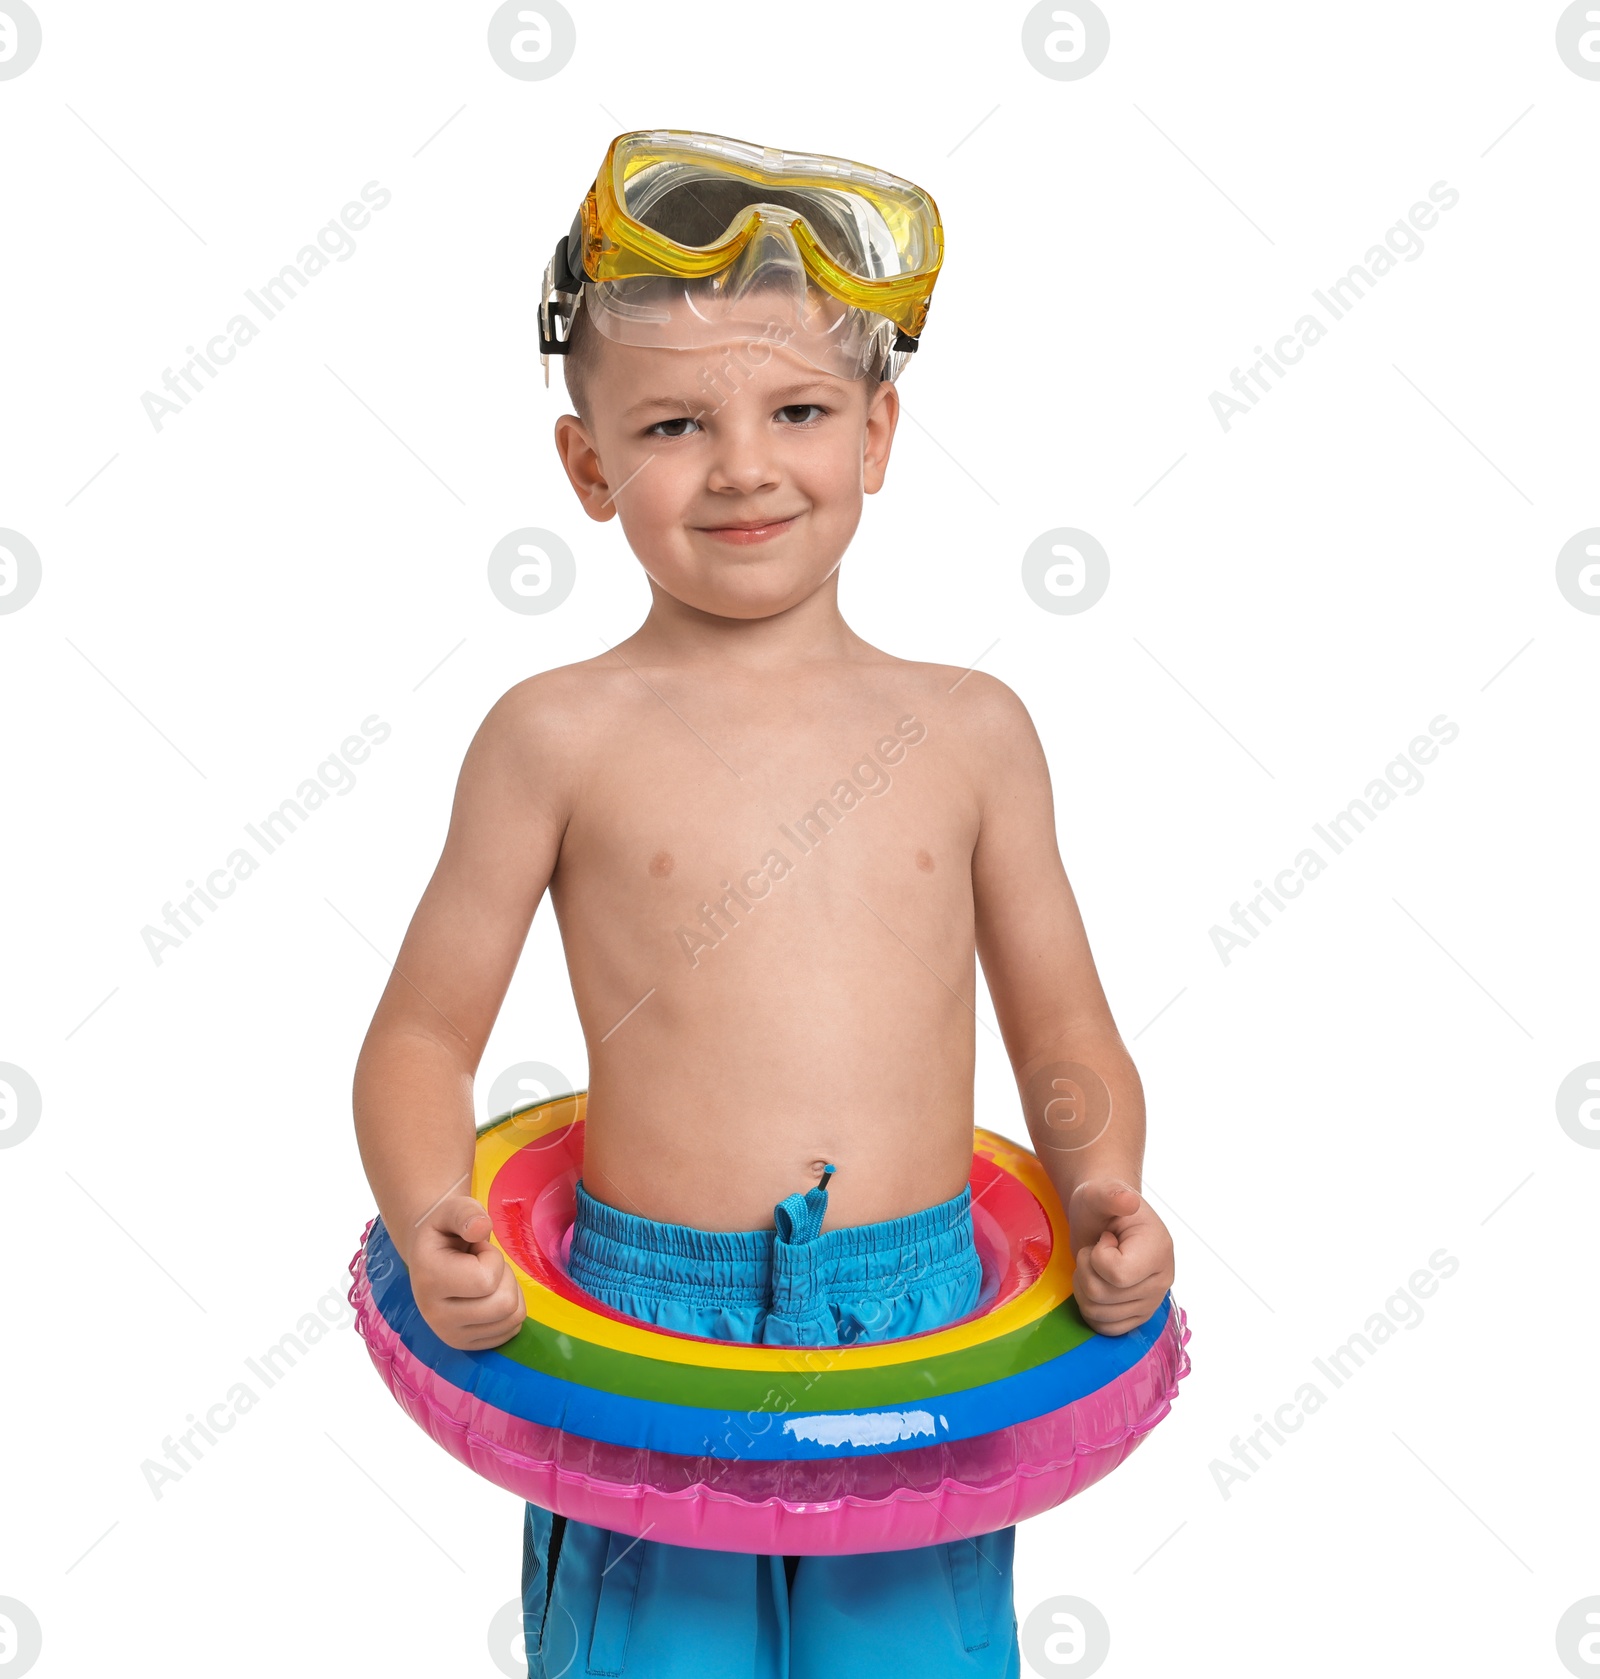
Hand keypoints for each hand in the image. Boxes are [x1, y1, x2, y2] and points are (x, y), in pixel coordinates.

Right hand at [407, 1194, 527, 1350]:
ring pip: (512, 1319)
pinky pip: (510, 1331)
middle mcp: (435, 1316)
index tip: (475, 1249)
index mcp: (429, 1280)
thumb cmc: (445, 1230)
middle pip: (505, 1305)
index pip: (487, 1280)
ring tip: (485, 1279)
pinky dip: (509, 1310)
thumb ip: (467, 1213)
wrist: (428, 1255)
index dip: (492, 1258)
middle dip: (505, 1277)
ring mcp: (450, 1335)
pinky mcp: (465, 1346)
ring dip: (508, 1292)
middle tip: (484, 1265)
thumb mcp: (452, 1210)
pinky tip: (488, 1296)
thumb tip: (481, 1228)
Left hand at [1067, 1180, 1174, 1336]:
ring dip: (1083, 1287)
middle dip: (1085, 1269)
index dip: (1097, 1257)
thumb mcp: (1100, 1194)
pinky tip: (1095, 1283)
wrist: (1104, 1220)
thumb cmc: (1101, 1205)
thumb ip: (1111, 1195)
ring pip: (1098, 1314)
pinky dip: (1089, 1308)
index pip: (1118, 1275)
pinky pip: (1104, 1328)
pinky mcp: (1137, 1317)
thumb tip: (1129, 1201)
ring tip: (1094, 1265)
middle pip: (1103, 1296)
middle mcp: (1162, 1280)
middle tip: (1094, 1250)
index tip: (1104, 1238)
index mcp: (1160, 1249)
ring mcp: (1151, 1302)